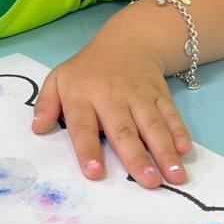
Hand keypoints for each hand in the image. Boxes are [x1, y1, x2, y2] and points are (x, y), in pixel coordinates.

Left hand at [32, 32, 191, 189]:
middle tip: (148, 182)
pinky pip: (171, 115)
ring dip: (164, 151)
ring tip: (175, 176)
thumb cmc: (88, 70)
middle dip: (137, 157)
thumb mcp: (59, 78)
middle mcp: (112, 97)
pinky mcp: (161, 96)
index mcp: (82, 96)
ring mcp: (140, 96)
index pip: (83, 125)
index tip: (94, 173)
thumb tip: (37, 129)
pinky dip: (180, 132)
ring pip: (153, 125)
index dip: (88, 149)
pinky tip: (185, 152)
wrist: (128, 40)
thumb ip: (46, 104)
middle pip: (124, 130)